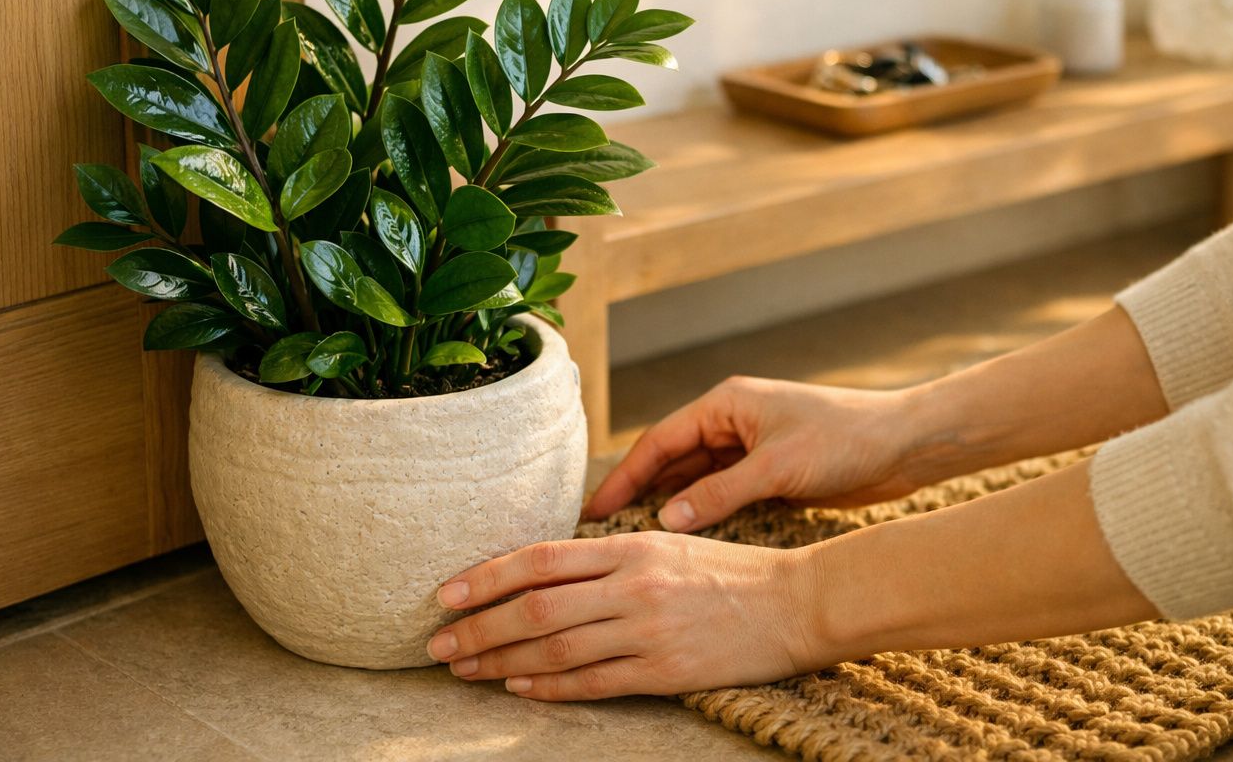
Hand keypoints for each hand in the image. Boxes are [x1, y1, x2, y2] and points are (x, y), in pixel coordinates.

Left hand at [429, 532, 826, 699]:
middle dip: (477, 626)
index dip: (486, 576)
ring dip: (499, 660)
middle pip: (535, 605)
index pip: (540, 557)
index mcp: (632, 546)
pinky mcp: (665, 671)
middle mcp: (634, 585)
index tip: (446, 593)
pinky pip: (593, 682)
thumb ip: (612, 558)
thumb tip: (546, 575)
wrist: (796, 602)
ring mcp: (648, 630)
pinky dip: (548, 686)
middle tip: (436, 643)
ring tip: (462, 669)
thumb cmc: (732, 573)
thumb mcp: (669, 546)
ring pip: (555, 646)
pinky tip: (517, 686)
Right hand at [584, 375, 970, 532]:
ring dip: (667, 505)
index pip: (660, 441)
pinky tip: (683, 540)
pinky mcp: (771, 473)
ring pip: (694, 479)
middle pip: (671, 460)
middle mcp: (733, 421)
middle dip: (638, 493)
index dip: (624, 476)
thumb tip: (665, 521)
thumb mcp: (778, 467)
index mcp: (727, 404)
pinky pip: (721, 493)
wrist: (906, 445)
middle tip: (602, 532)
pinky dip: (700, 513)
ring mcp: (751, 448)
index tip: (594, 509)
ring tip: (632, 541)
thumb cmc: (847, 439)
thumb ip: (719, 494)